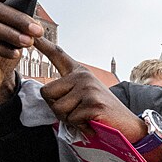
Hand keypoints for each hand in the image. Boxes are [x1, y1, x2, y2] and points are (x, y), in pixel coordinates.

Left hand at [33, 39, 161, 159]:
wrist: (128, 127)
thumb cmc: (103, 115)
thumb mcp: (84, 98)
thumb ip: (67, 93)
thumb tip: (46, 94)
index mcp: (80, 73)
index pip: (58, 55)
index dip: (44, 44)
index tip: (33, 35)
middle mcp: (83, 76)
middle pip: (46, 92)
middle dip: (56, 108)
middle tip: (76, 113)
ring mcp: (88, 88)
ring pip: (57, 108)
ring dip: (68, 119)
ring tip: (86, 118)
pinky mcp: (92, 103)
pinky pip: (71, 119)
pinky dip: (80, 127)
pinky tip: (92, 124)